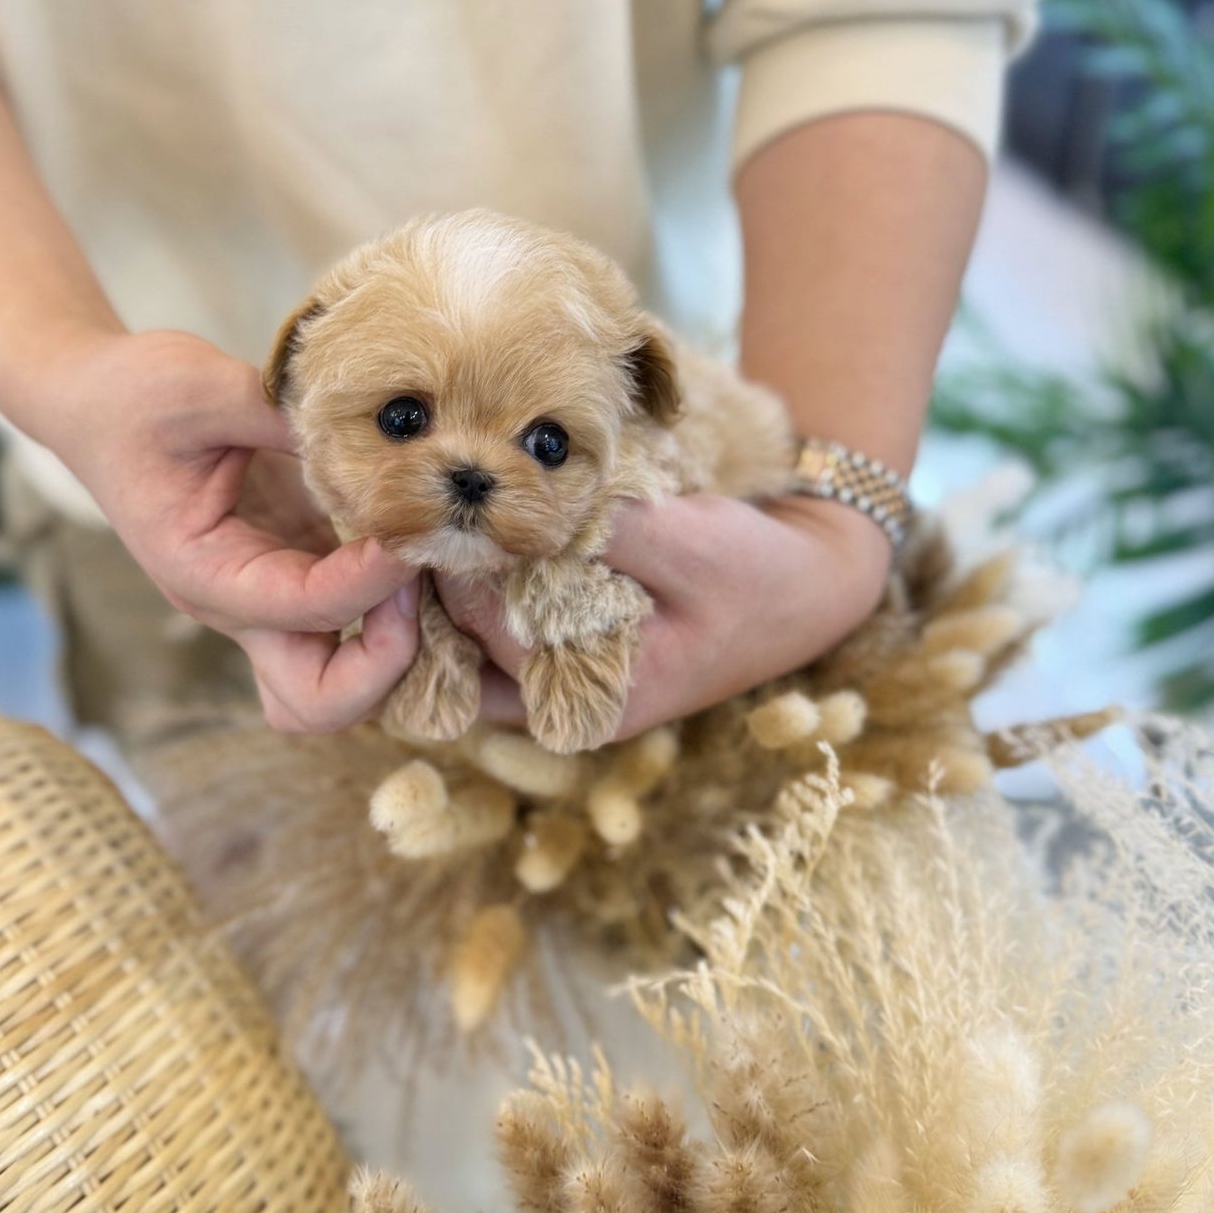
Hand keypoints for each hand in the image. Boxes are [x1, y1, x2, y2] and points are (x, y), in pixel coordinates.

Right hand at [31, 325, 418, 731]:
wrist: (95, 402)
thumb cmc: (133, 396)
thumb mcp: (201, 385)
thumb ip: (281, 410)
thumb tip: (373, 423)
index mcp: (204, 573)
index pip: (303, 610)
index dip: (370, 582)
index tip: (410, 530)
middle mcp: (240, 605)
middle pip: (318, 701)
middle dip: (386, 664)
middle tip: (418, 579)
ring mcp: (272, 597)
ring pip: (341, 681)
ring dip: (399, 647)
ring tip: (427, 566)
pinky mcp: (300, 570)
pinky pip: (358, 623)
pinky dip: (399, 604)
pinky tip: (420, 544)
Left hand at [438, 493, 891, 738]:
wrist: (808, 586)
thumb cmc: (755, 571)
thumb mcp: (691, 541)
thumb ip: (607, 533)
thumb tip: (520, 512)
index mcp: (598, 697)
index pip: (488, 633)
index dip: (455, 568)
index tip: (426, 507)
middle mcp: (570, 706)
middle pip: (461, 659)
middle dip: (433, 595)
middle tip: (405, 516)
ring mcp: (565, 687)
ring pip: (469, 653)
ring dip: (448, 597)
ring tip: (422, 527)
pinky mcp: (566, 657)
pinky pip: (496, 637)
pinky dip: (478, 595)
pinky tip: (468, 544)